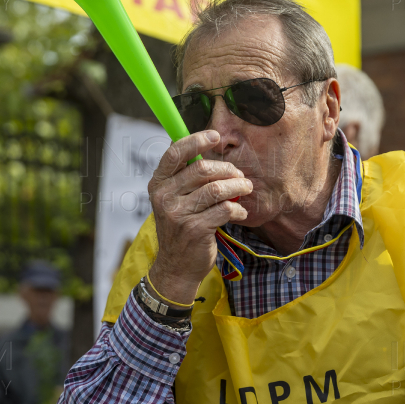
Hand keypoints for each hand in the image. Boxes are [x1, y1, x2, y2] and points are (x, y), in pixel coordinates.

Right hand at [147, 130, 251, 305]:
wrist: (176, 268)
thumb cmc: (181, 228)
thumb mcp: (173, 201)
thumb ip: (184, 178)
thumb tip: (206, 150)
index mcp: (158, 184)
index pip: (174, 153)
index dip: (196, 140)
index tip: (216, 136)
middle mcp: (164, 197)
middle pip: (202, 169)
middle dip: (227, 169)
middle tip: (241, 175)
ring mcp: (177, 214)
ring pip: (216, 189)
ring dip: (237, 186)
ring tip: (246, 189)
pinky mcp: (195, 229)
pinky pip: (224, 209)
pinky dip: (237, 209)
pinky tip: (240, 212)